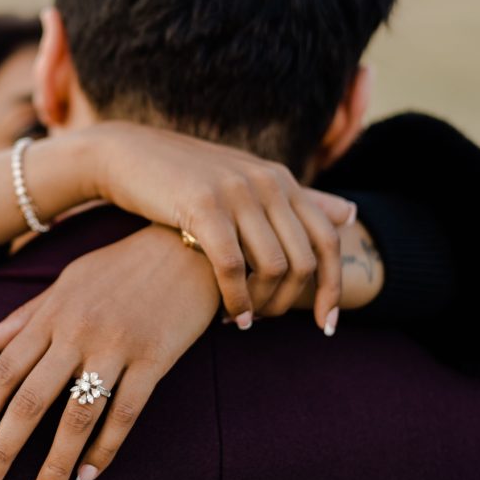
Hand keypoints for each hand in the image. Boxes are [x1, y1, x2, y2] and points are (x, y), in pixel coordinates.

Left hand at [0, 225, 218, 479]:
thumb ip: (21, 319)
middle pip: (31, 400)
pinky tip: (88, 475)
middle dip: (1, 450)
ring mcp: (117, 346)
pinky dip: (106, 447)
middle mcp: (78, 332)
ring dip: (55, 463)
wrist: (186, 246)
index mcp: (52, 314)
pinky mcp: (154, 358)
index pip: (4, 372)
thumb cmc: (121, 267)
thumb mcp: (66, 284)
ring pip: (78, 415)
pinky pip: (126, 412)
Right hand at [86, 122, 354, 329]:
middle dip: (290, 303)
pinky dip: (236, 299)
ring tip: (243, 320)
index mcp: (281, 179)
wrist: (128, 154)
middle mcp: (267, 182)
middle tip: (265, 321)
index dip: (334, 288)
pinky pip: (233, 267)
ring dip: (263, 305)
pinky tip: (228, 317)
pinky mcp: (203, 206)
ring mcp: (237, 192)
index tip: (326, 326)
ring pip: (273, 267)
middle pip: (304, 261)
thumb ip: (297, 200)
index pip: (328, 240)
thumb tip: (351, 213)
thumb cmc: (187, 177)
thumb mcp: (246, 182)